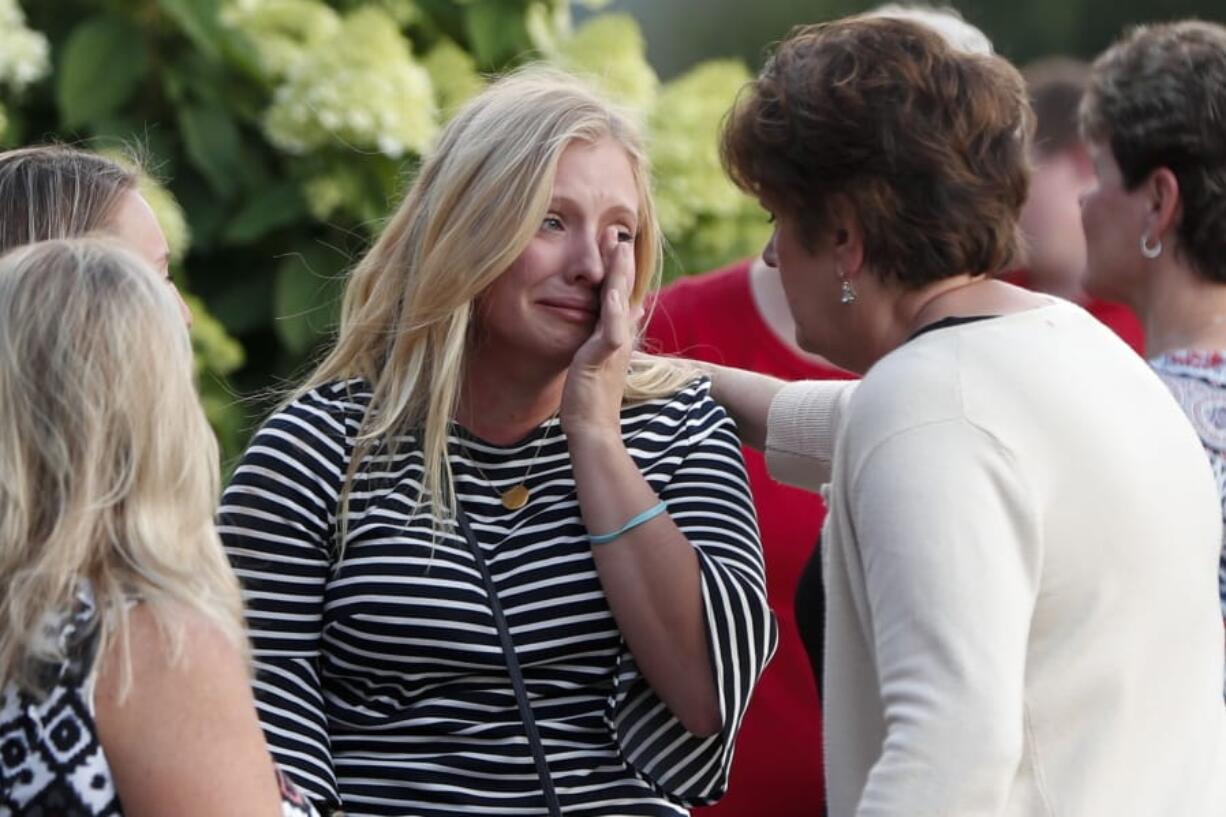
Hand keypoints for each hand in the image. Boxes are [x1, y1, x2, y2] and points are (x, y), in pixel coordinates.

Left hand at [561, 228, 641, 441]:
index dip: (619, 268)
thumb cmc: (589, 399)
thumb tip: (609, 327)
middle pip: (623, 289)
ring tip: (619, 245)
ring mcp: (614, 346)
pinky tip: (610, 290)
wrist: (592, 428)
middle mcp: (620, 336)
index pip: (619, 294)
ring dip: (620, 273)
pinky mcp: (604, 358)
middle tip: (619, 230)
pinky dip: (612, 309)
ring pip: (620, 301)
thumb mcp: (596, 363)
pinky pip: (611, 329)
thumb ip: (601, 341)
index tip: (615, 241)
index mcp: (616, 335)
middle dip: (621, 260)